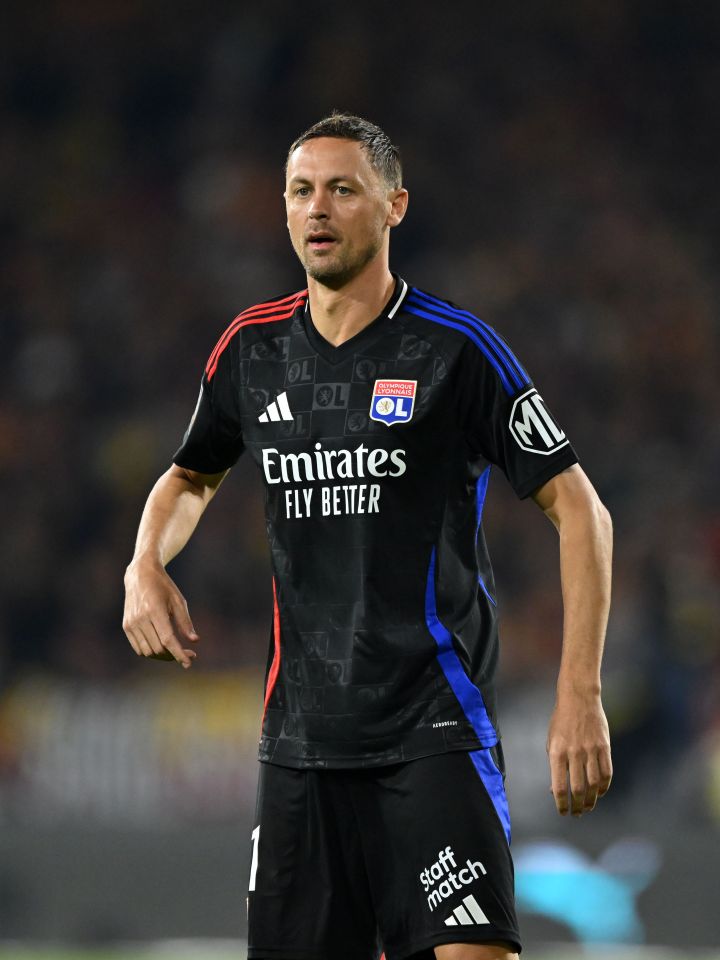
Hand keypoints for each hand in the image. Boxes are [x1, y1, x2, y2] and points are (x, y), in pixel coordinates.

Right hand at [123, 558, 198, 668]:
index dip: (178, 654)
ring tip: (176, 650)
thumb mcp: (178, 600)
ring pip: (148, 652)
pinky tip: (162, 646)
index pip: (167, 639)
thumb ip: (185, 622)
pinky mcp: (126, 626)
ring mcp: (131, 623)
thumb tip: (195, 641)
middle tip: (189, 653)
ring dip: (163, 655)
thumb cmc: (163, 586)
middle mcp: (140, 618)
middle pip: (158, 648)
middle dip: (174, 655)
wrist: (140, 574)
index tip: (189, 663)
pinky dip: (151, 651)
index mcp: (155, 610)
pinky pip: (139, 648)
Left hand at [546, 690, 611, 815]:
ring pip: (594, 784)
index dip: (562, 804)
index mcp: (557, 752)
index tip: (563, 812)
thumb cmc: (561, 723)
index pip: (560, 787)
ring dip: (591, 800)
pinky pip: (607, 773)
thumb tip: (556, 791)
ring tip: (588, 806)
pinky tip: (599, 792)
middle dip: (577, 806)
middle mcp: (574, 753)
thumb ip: (554, 766)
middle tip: (577, 813)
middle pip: (578, 789)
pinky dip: (604, 786)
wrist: (578, 699)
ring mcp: (591, 750)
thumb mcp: (552, 742)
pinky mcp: (604, 746)